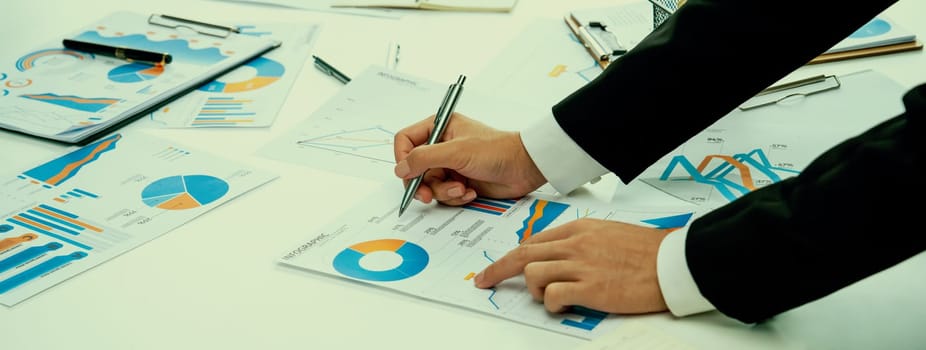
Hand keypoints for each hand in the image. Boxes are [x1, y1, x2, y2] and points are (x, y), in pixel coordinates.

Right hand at [394, 113, 546, 205]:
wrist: (524, 168)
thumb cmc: (497, 150)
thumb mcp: (456, 152)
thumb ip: (424, 158)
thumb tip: (400, 169)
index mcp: (439, 127)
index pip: (406, 140)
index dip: (402, 158)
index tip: (408, 174)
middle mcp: (442, 145)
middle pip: (414, 168)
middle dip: (423, 184)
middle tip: (427, 195)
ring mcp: (451, 165)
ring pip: (430, 185)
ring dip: (444, 191)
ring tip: (462, 189)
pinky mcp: (460, 181)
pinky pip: (445, 194)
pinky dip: (456, 196)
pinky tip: (471, 191)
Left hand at [474, 218, 669, 313]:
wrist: (672, 262)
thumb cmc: (647, 250)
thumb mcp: (608, 233)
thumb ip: (582, 241)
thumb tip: (559, 254)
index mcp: (579, 228)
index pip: (535, 239)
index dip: (513, 254)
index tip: (500, 265)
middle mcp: (576, 244)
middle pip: (523, 254)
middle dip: (498, 269)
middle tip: (484, 281)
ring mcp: (581, 265)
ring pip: (533, 273)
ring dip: (535, 289)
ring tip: (550, 297)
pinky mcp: (590, 288)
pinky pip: (553, 295)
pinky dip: (552, 304)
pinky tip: (563, 306)